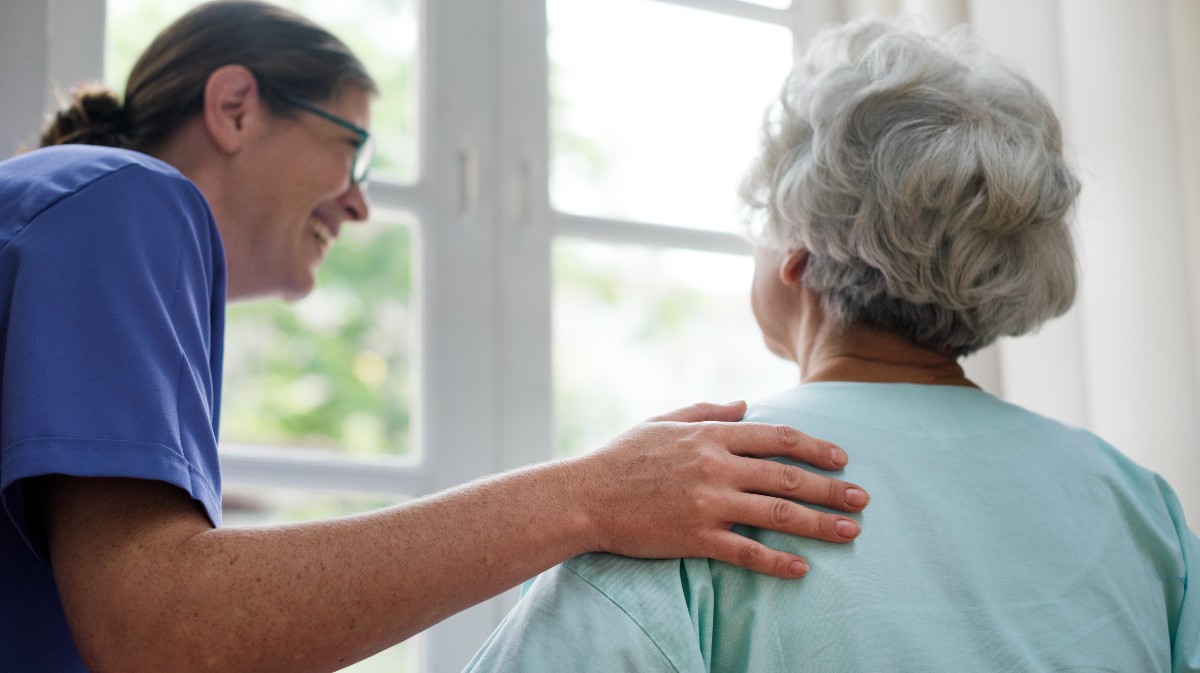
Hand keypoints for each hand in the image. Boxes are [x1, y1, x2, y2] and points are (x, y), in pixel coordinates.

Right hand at [572, 401, 868, 578]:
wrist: (584, 495)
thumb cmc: (621, 456)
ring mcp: (707, 503)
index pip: (777, 437)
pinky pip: (746, 551)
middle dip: (831, 488)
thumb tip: (745, 405)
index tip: (841, 458)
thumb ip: (707, 411)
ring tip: (850, 531)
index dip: (815, 447)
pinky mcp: (695, 536)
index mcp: (711, 435)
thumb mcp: (663, 421)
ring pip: (777, 513)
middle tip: (862, 498)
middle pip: (788, 476)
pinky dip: (776, 561)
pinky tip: (801, 568)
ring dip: (819, 524)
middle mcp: (715, 466)